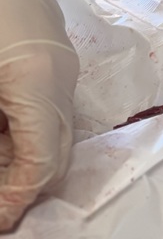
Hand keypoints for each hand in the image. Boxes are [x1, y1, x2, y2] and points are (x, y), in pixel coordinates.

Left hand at [0, 0, 78, 231]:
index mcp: (38, 84)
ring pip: (55, 133)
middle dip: (26, 184)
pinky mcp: (56, 58)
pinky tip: (0, 131)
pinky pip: (50, 109)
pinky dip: (26, 132)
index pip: (42, 163)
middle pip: (58, 154)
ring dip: (25, 158)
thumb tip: (3, 176)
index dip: (17, 197)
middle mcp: (60, 78)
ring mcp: (63, 66)